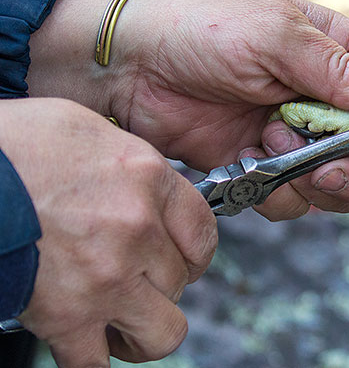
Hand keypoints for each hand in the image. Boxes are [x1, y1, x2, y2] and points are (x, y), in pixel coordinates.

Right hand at [0, 98, 216, 366]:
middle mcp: (139, 228)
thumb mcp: (89, 130)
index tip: (181, 259)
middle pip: (182, 281)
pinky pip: (96, 363)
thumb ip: (131, 167)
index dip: (195, 253)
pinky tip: (84, 342)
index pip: (204, 231)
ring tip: (122, 321)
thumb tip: (146, 189)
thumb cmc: (14, 145)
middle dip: (160, 285)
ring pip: (163, 331)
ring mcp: (108, 276)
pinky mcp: (66, 316)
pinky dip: (94, 358)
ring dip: (144, 331)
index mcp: (148, 177)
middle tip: (134, 281)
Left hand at [27, 0, 348, 219]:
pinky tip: (248, 156)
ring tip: (273, 146)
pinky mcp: (268, 168)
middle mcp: (331, 102)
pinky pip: (296, 201)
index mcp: (345, 57)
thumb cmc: (205, 31)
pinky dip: (277, 190)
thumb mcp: (277, 38)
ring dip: (316, 180)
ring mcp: (300, 138)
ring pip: (343, 186)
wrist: (131, 67)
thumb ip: (340, 71)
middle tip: (330, 172)